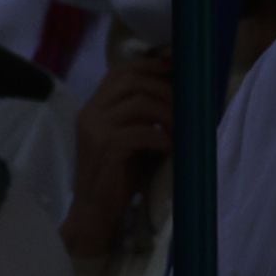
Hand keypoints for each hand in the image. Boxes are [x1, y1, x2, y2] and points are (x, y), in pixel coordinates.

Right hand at [63, 52, 173, 261]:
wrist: (95, 208)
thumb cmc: (118, 172)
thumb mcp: (129, 135)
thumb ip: (143, 113)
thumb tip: (180, 91)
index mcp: (94, 106)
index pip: (120, 71)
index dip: (150, 66)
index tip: (176, 69)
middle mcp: (91, 112)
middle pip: (132, 81)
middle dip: (164, 88)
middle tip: (184, 105)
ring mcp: (95, 129)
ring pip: (139, 103)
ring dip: (167, 113)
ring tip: (180, 129)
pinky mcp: (105, 148)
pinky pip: (140, 132)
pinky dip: (160, 137)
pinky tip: (169, 147)